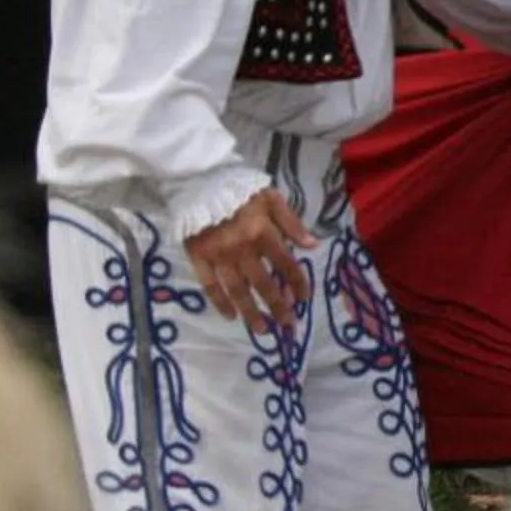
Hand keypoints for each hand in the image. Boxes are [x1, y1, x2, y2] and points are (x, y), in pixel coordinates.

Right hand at [185, 188, 316, 332]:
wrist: (198, 180)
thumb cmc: (240, 189)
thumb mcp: (272, 199)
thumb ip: (292, 223)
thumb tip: (313, 245)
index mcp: (263, 234)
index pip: (286, 265)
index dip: (298, 284)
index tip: (304, 300)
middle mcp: (242, 249)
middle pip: (263, 284)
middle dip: (277, 306)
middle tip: (287, 325)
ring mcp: (218, 256)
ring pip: (237, 290)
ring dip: (250, 312)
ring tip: (262, 330)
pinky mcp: (197, 257)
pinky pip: (208, 285)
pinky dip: (219, 302)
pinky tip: (230, 315)